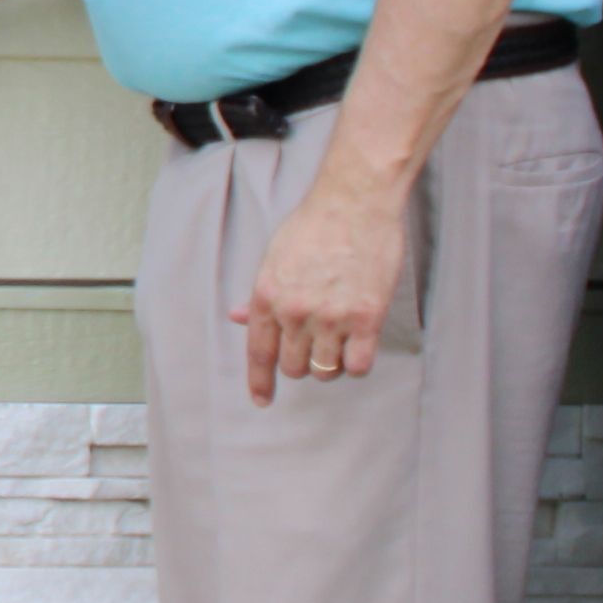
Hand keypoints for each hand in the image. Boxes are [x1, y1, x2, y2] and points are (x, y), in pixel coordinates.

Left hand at [232, 165, 408, 404]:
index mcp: (267, 297)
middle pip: (293, 368)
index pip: (258, 353)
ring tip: (340, 343)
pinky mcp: (367, 318)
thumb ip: (259, 294)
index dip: (259, 382)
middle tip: (315, 347)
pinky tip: (359, 347)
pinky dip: (357, 364)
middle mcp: (295, 312)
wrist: (356, 201)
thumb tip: (236, 318)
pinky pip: (358, 365)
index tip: (262, 400)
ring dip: (330, 365)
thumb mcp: (274, 257)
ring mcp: (331, 317)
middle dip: (302, 364)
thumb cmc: (314, 225)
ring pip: (325, 371)